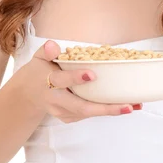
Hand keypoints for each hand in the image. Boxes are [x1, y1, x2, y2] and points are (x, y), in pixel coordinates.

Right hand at [22, 40, 141, 122]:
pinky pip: (90, 114)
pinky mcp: (70, 118)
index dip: (76, 78)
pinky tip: (126, 106)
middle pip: (80, 107)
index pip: (62, 80)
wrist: (28, 94)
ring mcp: (63, 112)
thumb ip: (47, 51)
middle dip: (104, 108)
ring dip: (112, 110)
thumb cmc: (39, 70)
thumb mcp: (39, 57)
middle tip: (127, 105)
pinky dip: (107, 110)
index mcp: (48, 82)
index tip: (92, 75)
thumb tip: (54, 45)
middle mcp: (56, 100)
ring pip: (89, 113)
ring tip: (135, 104)